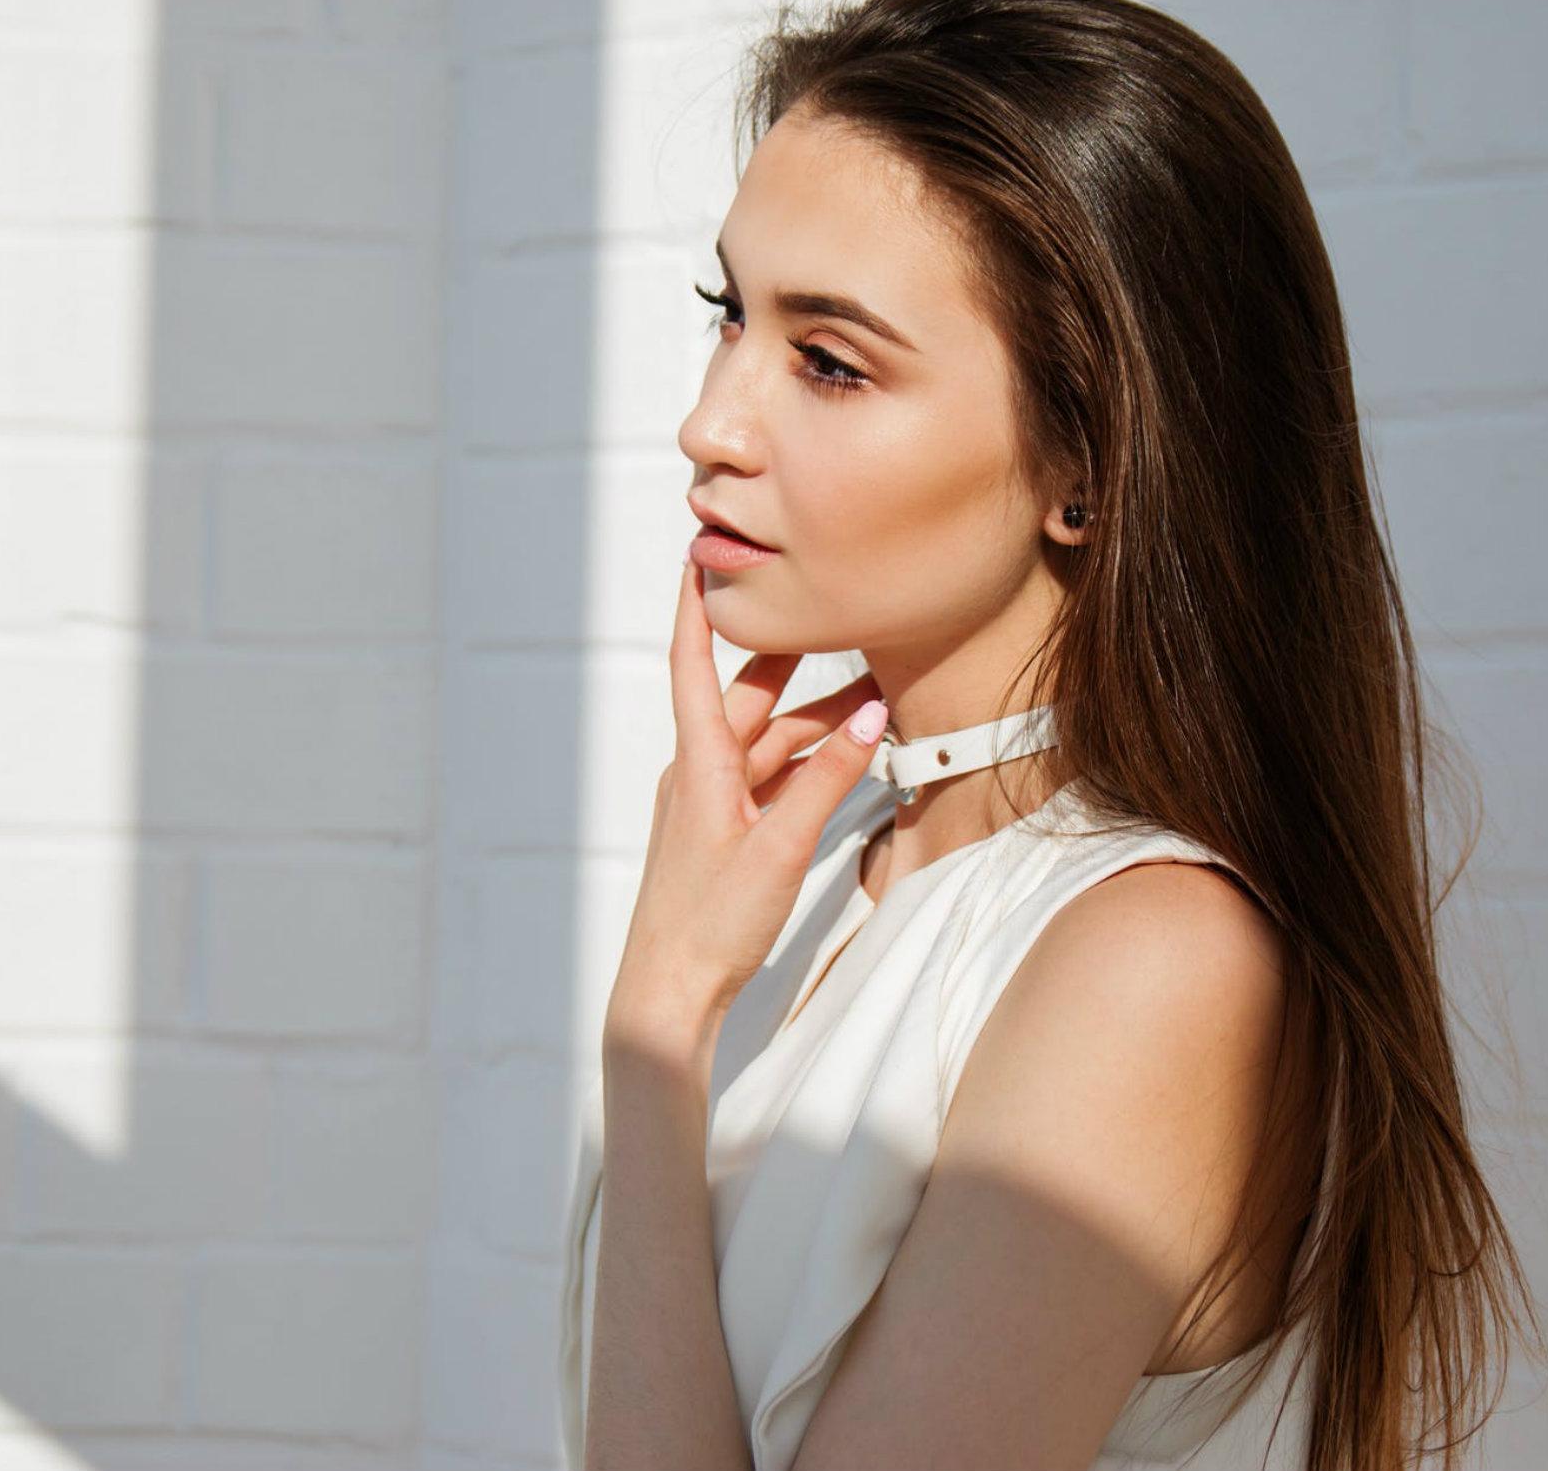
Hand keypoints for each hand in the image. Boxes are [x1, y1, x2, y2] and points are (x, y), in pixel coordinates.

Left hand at [604, 560, 890, 1057]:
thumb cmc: (711, 925)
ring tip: (877, 697)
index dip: (697, 606)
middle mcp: (699, 773)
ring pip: (769, 742)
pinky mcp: (725, 832)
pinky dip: (808, 765)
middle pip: (748, 699)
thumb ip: (830, 778)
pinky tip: (850, 761)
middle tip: (841, 618)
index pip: (693, 663)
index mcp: (699, 764)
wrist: (671, 992)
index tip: (700, 554)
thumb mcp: (782, 846)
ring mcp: (711, 803)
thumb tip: (871, 715)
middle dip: (797, 662)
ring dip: (817, 723)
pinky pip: (771, 779)